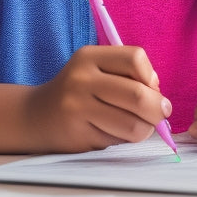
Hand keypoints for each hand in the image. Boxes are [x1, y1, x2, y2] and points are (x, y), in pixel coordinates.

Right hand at [22, 45, 171, 152]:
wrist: (35, 116)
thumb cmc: (78, 93)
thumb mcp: (96, 71)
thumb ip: (128, 76)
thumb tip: (161, 98)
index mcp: (89, 56)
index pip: (135, 58)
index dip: (151, 77)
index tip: (151, 88)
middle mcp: (81, 78)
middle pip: (139, 95)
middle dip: (157, 110)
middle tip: (158, 115)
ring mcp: (77, 107)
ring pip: (133, 125)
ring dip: (144, 130)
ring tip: (136, 126)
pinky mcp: (78, 134)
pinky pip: (118, 140)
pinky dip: (125, 140)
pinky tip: (112, 133)